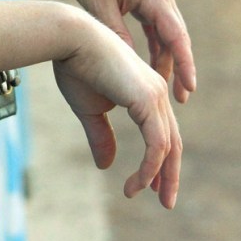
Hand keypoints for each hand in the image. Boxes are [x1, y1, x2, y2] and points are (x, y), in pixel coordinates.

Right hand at [52, 10, 181, 207]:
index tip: (145, 185)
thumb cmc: (75, 67)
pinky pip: (157, 143)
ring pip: (168, 146)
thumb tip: (106, 165)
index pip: (161, 133)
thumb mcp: (89, 109)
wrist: (69, 40)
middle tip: (164, 200)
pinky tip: (138, 181)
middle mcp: (158, 93)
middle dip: (168, 174)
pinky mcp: (148, 100)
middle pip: (172, 142)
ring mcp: (156, 95)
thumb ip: (101, 136)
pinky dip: (150, 166)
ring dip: (159, 175)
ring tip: (141, 194)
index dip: (157, 161)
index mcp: (146, 93)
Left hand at [58, 0, 195, 103]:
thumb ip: (115, 32)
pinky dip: (156, 45)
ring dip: (168, 59)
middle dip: (180, 68)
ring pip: (167, 33)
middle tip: (181, 99)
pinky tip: (154, 66)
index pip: (175, 36)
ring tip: (168, 89)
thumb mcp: (98, 4)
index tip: (188, 90)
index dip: (184, 64)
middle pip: (177, 38)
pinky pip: (156, 26)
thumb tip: (129, 61)